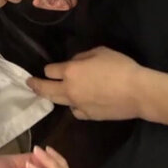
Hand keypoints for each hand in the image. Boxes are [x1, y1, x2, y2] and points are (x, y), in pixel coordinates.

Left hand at [27, 46, 147, 120]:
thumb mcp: (100, 52)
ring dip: (52, 97)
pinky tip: (76, 103)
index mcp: (70, 71)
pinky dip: (73, 106)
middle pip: (46, 89)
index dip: (50, 69)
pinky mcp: (88, 115)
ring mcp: (77, 104)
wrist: (137, 92)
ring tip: (48, 94)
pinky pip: (74, 111)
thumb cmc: (120, 67)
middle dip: (36, 85)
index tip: (50, 69)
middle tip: (29, 83)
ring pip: (58, 102)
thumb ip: (82, 57)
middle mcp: (69, 89)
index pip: (50, 71)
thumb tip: (75, 63)